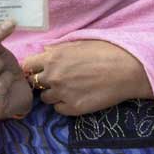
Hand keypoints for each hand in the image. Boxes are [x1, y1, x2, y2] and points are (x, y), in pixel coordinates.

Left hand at [22, 40, 152, 115]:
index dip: (32, 67)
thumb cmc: (105, 51)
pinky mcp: (74, 108)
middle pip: (34, 83)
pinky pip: (59, 109)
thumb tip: (44, 51)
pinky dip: (64, 105)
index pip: (27, 65)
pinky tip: (76, 97)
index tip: (39, 69)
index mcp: (52, 58)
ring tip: (69, 88)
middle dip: (42, 81)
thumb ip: (57, 48)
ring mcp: (62, 93)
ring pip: (45, 98)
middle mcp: (53, 76)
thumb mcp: (78, 43)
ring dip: (53, 94)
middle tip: (56, 80)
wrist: (126, 70)